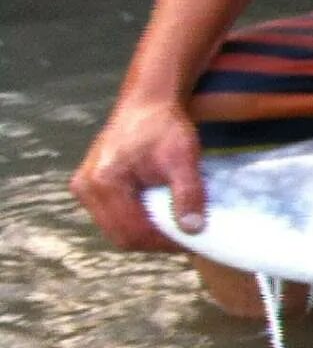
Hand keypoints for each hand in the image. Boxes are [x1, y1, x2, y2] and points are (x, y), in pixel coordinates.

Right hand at [71, 97, 206, 251]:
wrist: (147, 105)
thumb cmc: (165, 127)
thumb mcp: (184, 158)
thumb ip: (188, 193)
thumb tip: (193, 228)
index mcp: (104, 181)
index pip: (133, 231)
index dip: (164, 243)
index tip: (193, 242)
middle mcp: (86, 188)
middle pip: (122, 236)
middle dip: (155, 242)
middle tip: (187, 238)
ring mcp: (84, 189)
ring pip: (116, 229)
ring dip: (146, 234)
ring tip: (176, 227)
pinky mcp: (90, 187)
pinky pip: (113, 217)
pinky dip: (136, 222)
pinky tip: (160, 215)